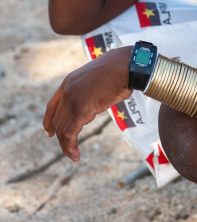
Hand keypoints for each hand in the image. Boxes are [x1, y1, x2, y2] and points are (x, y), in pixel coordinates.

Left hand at [43, 47, 132, 161]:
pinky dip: (70, 146)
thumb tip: (94, 103)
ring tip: (73, 155)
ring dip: (66, 146)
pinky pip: (70, 133)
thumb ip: (90, 92)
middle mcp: (67, 91)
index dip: (48, 121)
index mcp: (68, 82)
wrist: (124, 66)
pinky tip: (76, 154)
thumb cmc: (118, 71)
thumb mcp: (97, 80)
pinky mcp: (81, 109)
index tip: (49, 133)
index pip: (51, 106)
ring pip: (62, 129)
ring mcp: (72, 100)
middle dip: (61, 138)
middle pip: (56, 121)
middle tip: (69, 149)